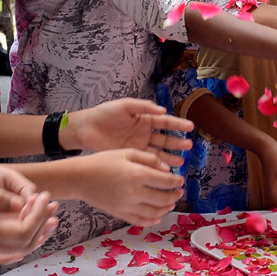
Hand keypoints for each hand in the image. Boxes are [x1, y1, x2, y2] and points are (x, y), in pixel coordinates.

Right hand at [0, 164, 56, 264]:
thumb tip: (21, 202)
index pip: (23, 232)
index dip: (39, 215)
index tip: (43, 195)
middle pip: (24, 244)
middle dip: (42, 223)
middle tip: (48, 201)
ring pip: (16, 250)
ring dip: (35, 234)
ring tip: (48, 215)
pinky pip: (3, 252)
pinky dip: (20, 244)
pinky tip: (27, 232)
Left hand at [68, 98, 192, 166]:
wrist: (87, 128)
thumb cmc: (106, 113)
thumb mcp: (125, 106)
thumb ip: (144, 107)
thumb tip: (163, 110)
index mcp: (144, 119)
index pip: (165, 122)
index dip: (177, 125)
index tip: (190, 127)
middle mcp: (144, 133)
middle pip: (164, 139)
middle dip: (176, 143)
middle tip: (188, 146)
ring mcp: (139, 145)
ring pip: (158, 152)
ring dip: (169, 157)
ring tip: (180, 162)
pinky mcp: (132, 156)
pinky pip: (147, 161)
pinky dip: (156, 165)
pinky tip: (164, 169)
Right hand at [74, 150, 184, 226]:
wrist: (80, 178)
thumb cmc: (103, 161)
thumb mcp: (127, 152)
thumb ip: (149, 159)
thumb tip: (167, 169)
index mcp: (137, 175)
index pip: (165, 182)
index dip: (176, 182)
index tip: (180, 180)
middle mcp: (135, 193)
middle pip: (163, 199)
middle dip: (174, 196)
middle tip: (179, 192)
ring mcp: (127, 206)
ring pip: (154, 212)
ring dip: (166, 209)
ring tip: (171, 203)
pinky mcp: (120, 214)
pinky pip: (140, 221)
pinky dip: (152, 220)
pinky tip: (157, 217)